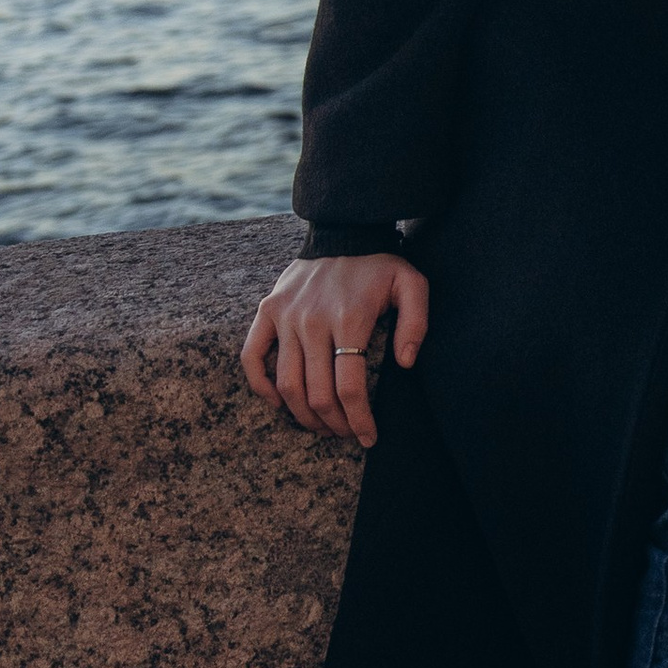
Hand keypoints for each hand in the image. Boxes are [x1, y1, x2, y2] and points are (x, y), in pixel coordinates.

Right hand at [241, 251, 428, 447]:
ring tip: (322, 427)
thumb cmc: (380, 265)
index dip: (358, 419)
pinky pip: (251, 357)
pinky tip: (280, 403)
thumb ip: (416, 323)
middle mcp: (312, 321)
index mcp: (349, 319)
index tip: (368, 437)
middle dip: (334, 424)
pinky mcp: (267, 311)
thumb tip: (404, 364)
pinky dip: (260, 386)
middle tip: (347, 435)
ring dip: (303, 415)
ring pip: (286, 383)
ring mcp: (285, 317)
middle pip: (317, 392)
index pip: (349, 387)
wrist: (343, 231)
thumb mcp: (412, 284)